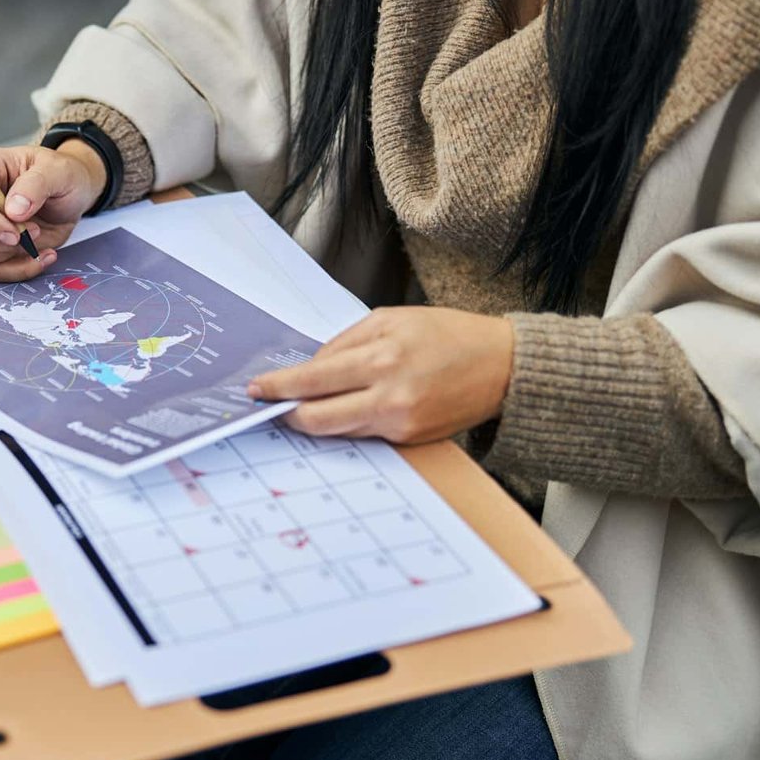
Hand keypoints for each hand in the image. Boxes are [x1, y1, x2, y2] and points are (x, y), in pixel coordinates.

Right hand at [0, 142, 106, 281]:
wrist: (70, 197)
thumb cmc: (59, 176)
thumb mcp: (57, 171)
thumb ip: (35, 185)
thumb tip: (13, 209)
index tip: (14, 233)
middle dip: (1, 242)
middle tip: (34, 231)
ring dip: (8, 256)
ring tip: (37, 239)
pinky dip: (18, 270)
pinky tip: (40, 257)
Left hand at [247, 306, 514, 442]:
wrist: (503, 366)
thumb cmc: (448, 334)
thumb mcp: (392, 320)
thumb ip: (345, 343)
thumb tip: (310, 368)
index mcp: (382, 358)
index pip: (313, 380)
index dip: (279, 387)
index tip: (256, 390)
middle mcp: (389, 396)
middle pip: (318, 419)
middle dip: (289, 414)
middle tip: (272, 406)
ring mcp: (400, 424)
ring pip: (338, 431)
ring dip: (315, 420)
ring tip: (301, 407)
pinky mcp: (410, 440)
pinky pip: (364, 434)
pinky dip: (347, 423)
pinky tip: (342, 410)